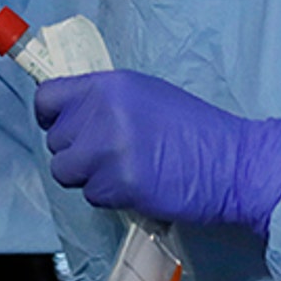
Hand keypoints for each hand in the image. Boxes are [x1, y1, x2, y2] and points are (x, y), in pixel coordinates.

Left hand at [34, 70, 280, 234]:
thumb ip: (105, 102)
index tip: (64, 128)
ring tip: (120, 173)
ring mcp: (108, 148)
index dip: (51, 116)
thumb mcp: (146, 95)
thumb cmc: (195, 128)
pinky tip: (137, 186)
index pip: (47, 97)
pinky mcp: (118, 183)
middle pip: (56, 140)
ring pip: (65, 171)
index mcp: (109, 84)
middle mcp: (102, 112)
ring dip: (88, 177)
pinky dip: (109, 196)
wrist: (233, 161)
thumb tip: (72, 117)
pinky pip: (91, 195)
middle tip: (109, 156)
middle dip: (77, 152)